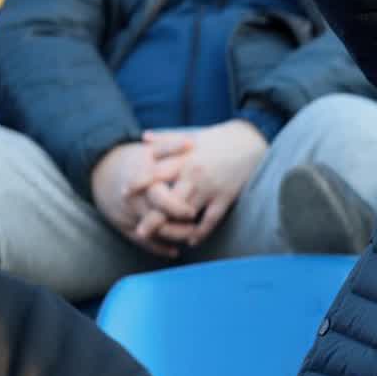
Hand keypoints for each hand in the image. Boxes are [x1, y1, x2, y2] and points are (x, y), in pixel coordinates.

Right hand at [90, 136, 194, 257]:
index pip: (158, 199)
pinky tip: (174, 252)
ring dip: (170, 237)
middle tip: (194, 229)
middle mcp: (132, 200)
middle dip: (174, 227)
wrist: (101, 169)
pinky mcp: (122, 224)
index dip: (175, 208)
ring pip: (148, 232)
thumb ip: (172, 147)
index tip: (192, 212)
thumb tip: (192, 143)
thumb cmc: (135, 158)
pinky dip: (157, 248)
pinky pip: (139, 241)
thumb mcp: (152, 150)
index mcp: (141, 181)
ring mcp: (126, 214)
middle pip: (153, 219)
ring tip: (191, 236)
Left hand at [137, 120, 268, 247]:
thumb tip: (142, 138)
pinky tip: (192, 240)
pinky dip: (201, 232)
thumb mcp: (191, 135)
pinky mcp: (226, 196)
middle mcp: (194, 174)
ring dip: (175, 229)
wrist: (251, 140)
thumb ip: (165, 138)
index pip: (155, 172)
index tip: (125, 193)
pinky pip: (212, 219)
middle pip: (169, 200)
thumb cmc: (219, 138)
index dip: (138, 183)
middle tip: (140, 232)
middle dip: (153, 217)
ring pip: (188, 213)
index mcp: (183, 159)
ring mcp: (210, 187)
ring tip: (164, 239)